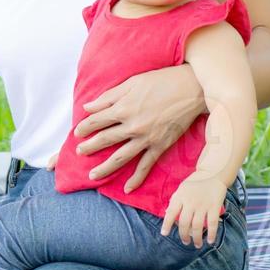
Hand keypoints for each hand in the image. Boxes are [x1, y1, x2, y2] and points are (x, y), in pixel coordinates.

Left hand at [72, 65, 205, 190]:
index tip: (77, 133)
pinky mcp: (160, 146)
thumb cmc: (160, 81)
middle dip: (89, 147)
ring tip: (92, 175)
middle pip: (105, 140)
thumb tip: (87, 107)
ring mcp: (146, 138)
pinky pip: (145, 166)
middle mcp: (132, 126)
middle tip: (78, 152)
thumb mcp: (131, 83)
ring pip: (120, 157)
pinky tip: (127, 188)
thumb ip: (108, 97)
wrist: (191, 89)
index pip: (96, 121)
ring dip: (105, 167)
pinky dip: (136, 178)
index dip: (84, 127)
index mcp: (123, 108)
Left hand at [162, 175, 226, 245]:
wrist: (212, 175)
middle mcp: (190, 202)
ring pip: (197, 225)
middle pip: (184, 222)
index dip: (167, 224)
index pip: (171, 213)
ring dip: (197, 238)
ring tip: (197, 244)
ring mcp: (202, 205)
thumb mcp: (181, 190)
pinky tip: (210, 241)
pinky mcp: (214, 207)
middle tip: (185, 242)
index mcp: (180, 197)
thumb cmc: (194, 184)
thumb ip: (175, 201)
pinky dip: (211, 234)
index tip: (164, 234)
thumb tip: (167, 214)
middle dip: (184, 235)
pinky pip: (212, 223)